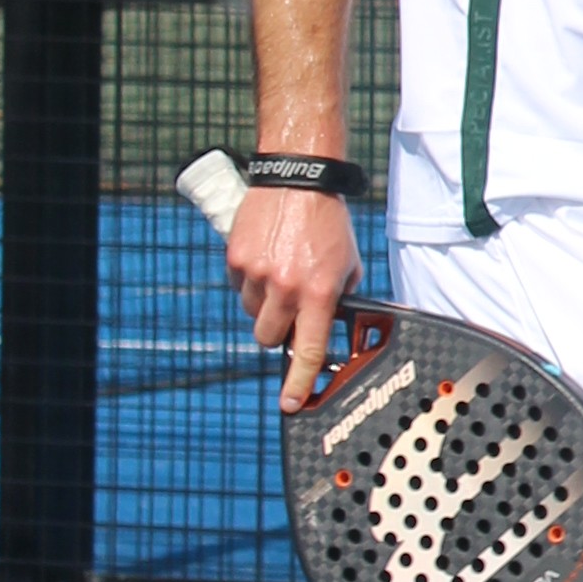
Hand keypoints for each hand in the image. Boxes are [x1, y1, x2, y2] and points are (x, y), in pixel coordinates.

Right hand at [227, 182, 364, 412]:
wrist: (298, 177)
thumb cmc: (328, 221)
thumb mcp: (347, 263)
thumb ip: (338, 297)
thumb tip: (328, 327)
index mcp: (319, 292)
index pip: (307, 349)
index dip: (299, 382)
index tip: (291, 404)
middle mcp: (286, 287)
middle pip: (268, 337)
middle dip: (276, 332)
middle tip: (287, 310)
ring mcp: (257, 274)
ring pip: (251, 313)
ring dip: (263, 303)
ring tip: (279, 271)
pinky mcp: (236, 258)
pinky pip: (238, 286)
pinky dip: (249, 280)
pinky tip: (265, 256)